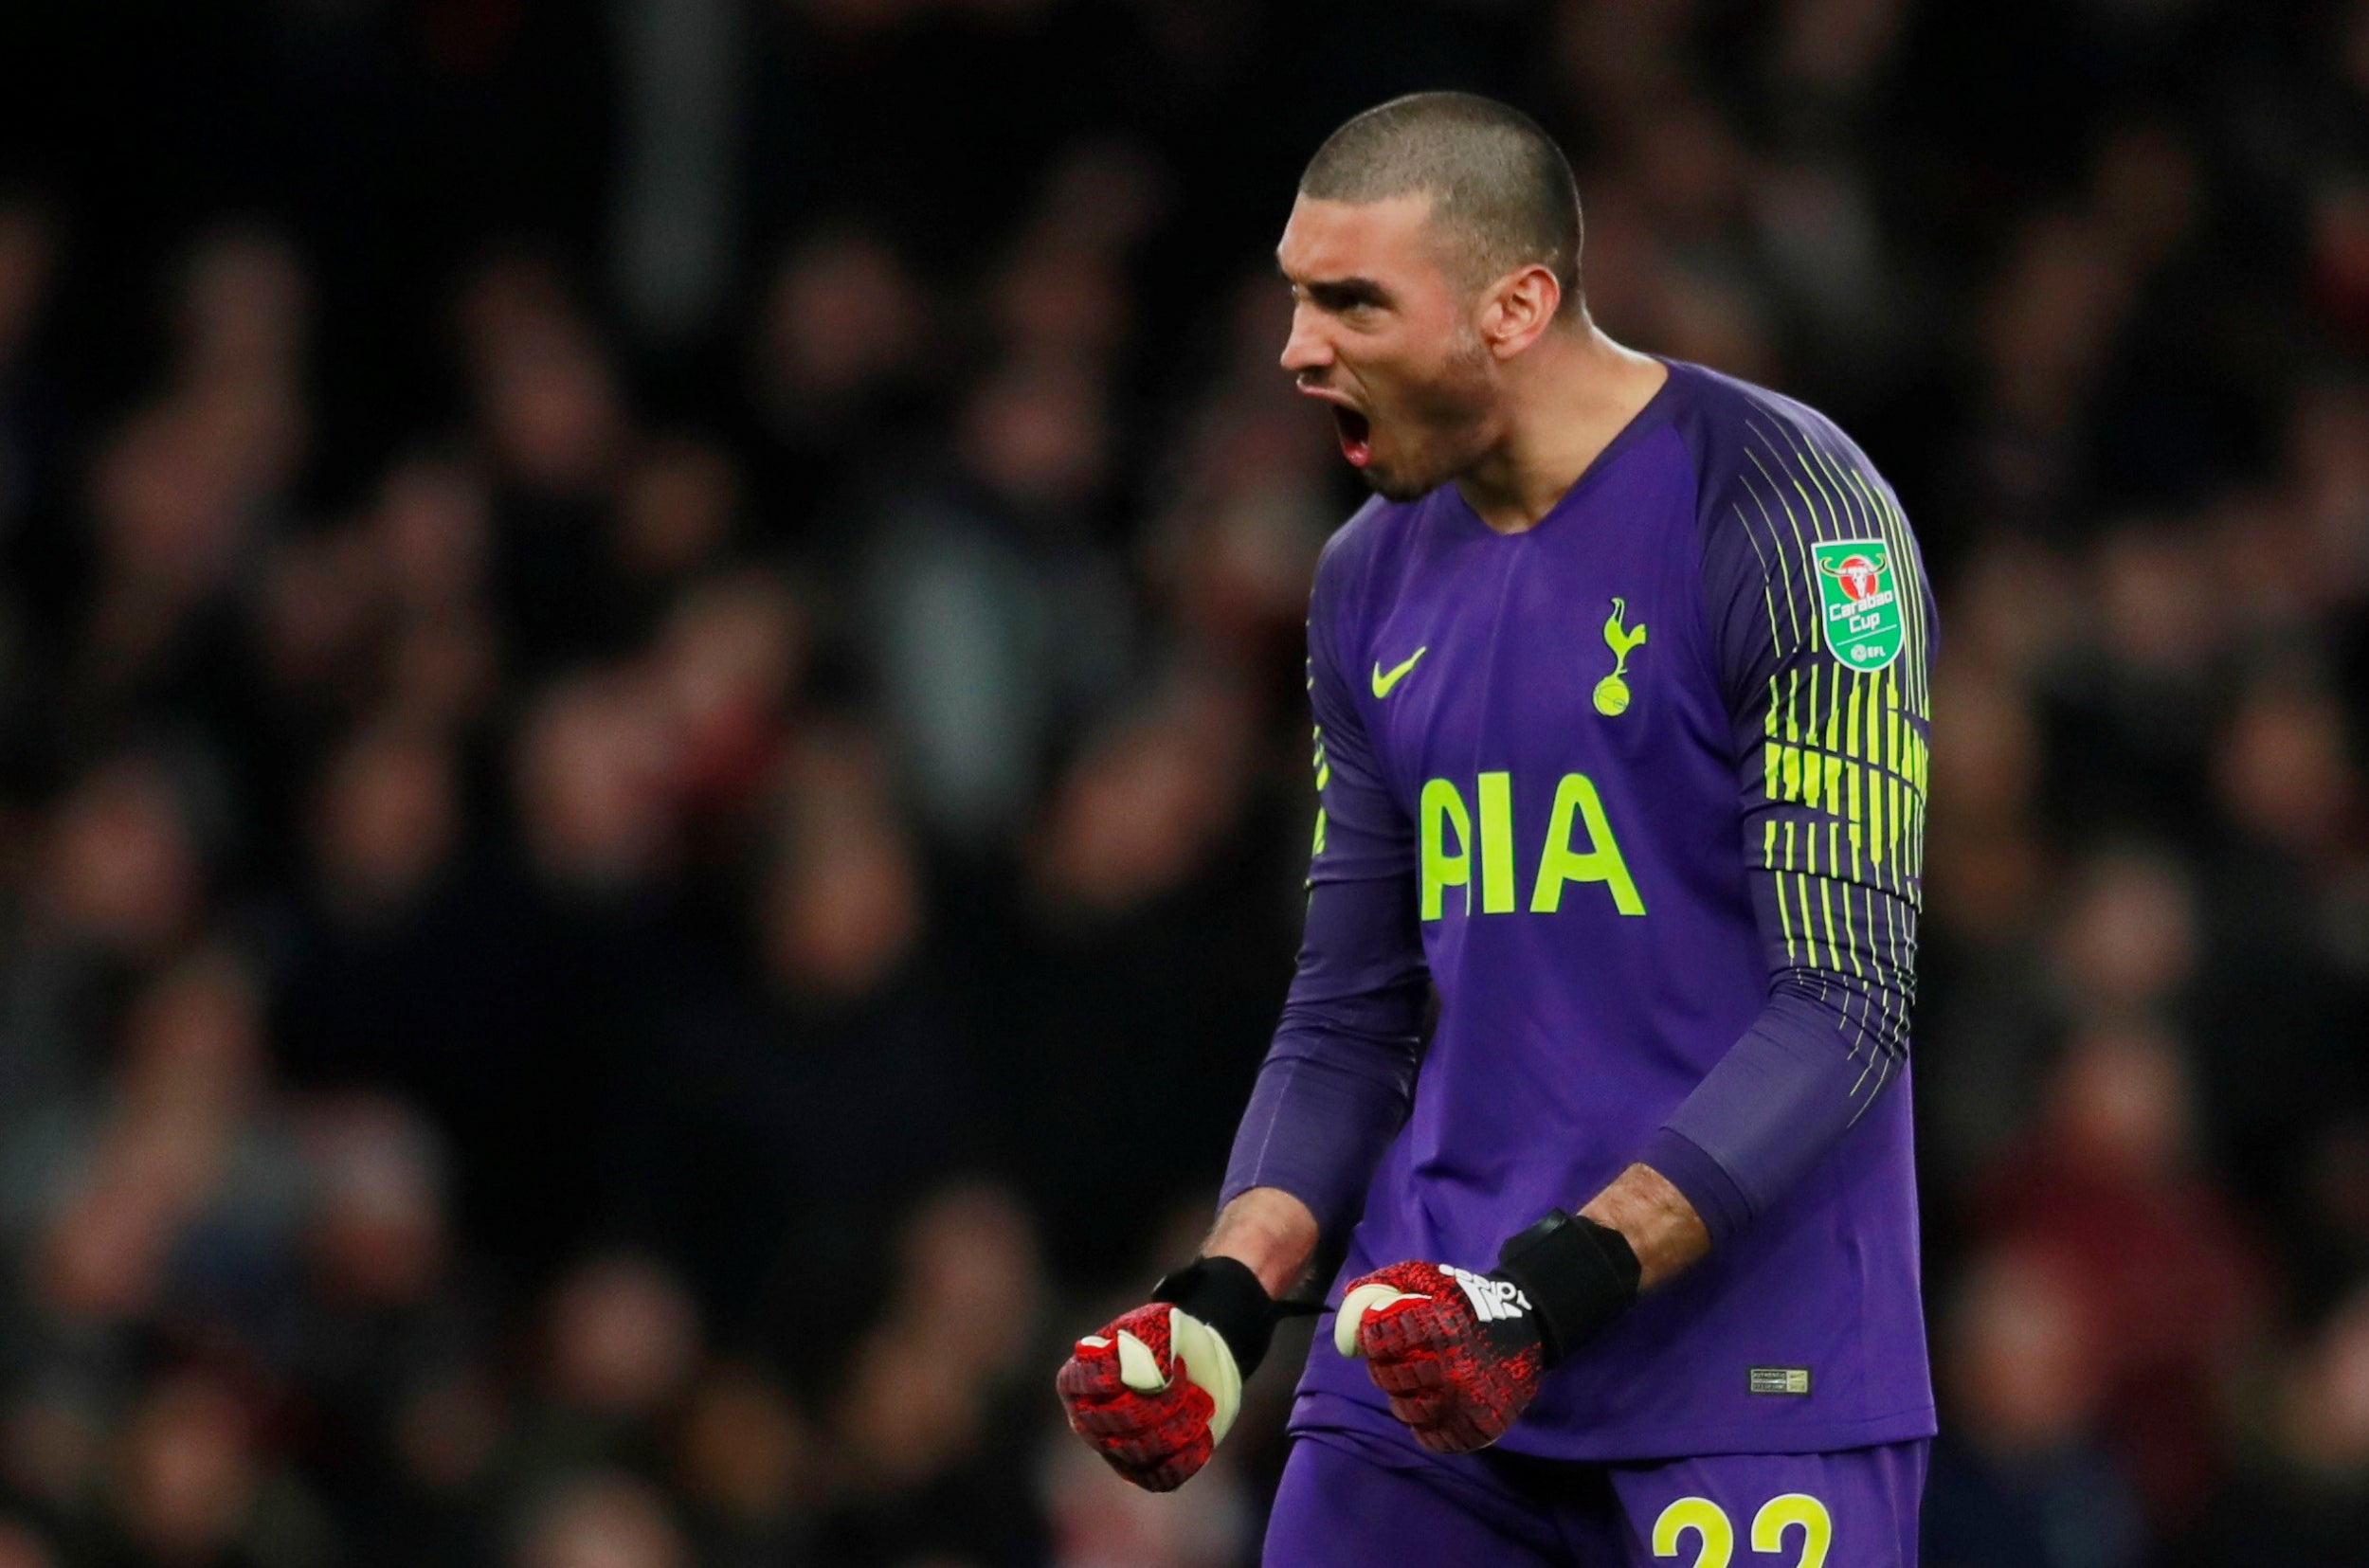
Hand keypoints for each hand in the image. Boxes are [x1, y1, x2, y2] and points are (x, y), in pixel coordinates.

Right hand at [1055, 1257, 1275, 1490]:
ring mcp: (1112, 1452)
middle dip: (1161, 1399)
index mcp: (1077, 1380)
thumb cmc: (1168, 1338)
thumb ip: (1147, 1338)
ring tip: (1200, 1401)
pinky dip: (1187, 1455)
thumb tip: (1153, 1377)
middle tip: (1185, 1380)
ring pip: (1142, 1450)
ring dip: (1180, 1424)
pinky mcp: (1143, 1474)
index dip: (1119, 1372)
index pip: (1084, 1382)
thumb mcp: (1158, 1321)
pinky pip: (1161, 1477)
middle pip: (1119, 1419)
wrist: (1197, 1365)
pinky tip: (1202, 1433)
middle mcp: (1086, 1421)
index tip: (1157, 1359)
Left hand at [1336, 1210, 1641, 1452]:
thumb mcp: (1429, 1276)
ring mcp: (1466, 1400)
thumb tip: (1349, 1297)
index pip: (1382, 1336)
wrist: (1527, 1324)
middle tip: (1386, 1364)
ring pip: (1408, 1411)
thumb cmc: (1467, 1300)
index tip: (1371, 1336)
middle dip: (1380, 1370)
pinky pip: (1434, 1437)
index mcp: (1439, 1325)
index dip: (1370, 1336)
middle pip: (1390, 1378)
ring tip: (1407, 1387)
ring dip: (1399, 1400)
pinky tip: (1427, 1409)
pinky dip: (1424, 1427)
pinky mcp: (1480, 1426)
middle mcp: (1452, 1365)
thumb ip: (1387, 1281)